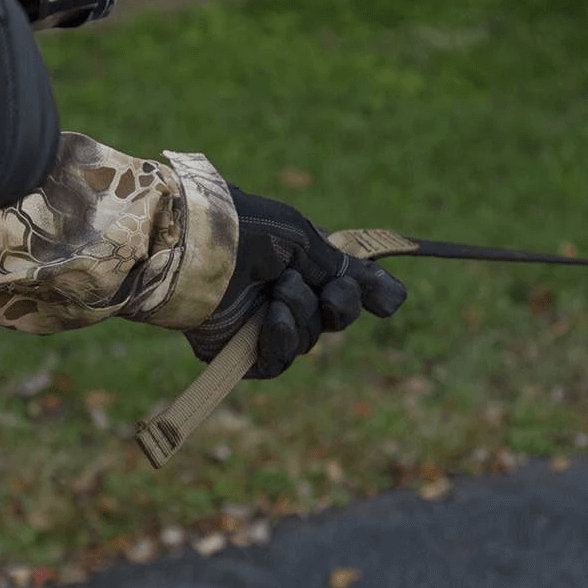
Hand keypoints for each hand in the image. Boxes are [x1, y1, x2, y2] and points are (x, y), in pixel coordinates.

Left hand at [185, 184, 407, 378]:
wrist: (192, 243)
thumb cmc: (242, 228)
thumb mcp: (300, 238)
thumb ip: (341, 268)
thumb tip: (395, 299)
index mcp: (294, 260)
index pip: (345, 283)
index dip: (371, 293)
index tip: (387, 300)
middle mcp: (280, 292)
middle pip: (335, 317)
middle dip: (341, 304)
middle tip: (331, 291)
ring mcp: (257, 322)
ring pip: (309, 338)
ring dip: (303, 313)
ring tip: (280, 290)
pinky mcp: (234, 350)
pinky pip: (276, 359)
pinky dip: (282, 339)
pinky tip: (274, 317)